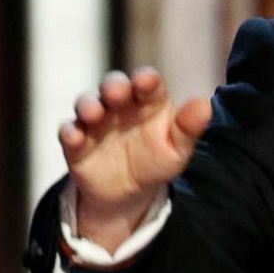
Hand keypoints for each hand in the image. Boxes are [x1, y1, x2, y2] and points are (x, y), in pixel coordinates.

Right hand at [58, 67, 211, 250]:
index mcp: (148, 100)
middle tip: (116, 93)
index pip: (146, 82)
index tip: (146, 82)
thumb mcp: (178, 149)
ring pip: (87, 103)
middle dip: (113, 86)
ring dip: (88, 105)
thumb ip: (189, 128)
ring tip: (94, 113)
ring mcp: (95, 121)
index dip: (145, 79)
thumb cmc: (158, 160)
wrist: (130, 192)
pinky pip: (68, 132)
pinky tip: (75, 137)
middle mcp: (119, 104)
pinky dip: (69, 132)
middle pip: (112, 85)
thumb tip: (205, 105)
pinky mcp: (76, 142)